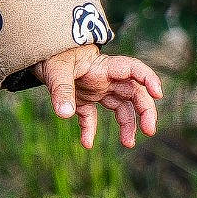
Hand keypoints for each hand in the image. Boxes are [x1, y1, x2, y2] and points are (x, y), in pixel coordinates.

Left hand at [32, 46, 161, 149]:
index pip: (133, 69)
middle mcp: (106, 78)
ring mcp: (97, 89)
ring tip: (128, 144)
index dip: (148, 79)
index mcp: (104, 66)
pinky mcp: (84, 99)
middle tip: (149, 131)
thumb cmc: (51, 54)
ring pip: (121, 107)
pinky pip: (93, 117)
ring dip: (127, 125)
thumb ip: (61, 90)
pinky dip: (91, 130)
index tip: (158, 94)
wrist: (38, 53)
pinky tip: (86, 143)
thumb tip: (64, 114)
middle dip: (145, 111)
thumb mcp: (55, 70)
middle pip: (134, 93)